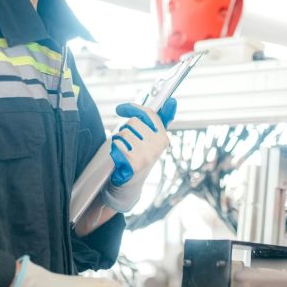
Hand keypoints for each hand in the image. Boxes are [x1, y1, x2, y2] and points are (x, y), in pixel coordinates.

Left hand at [102, 97, 175, 211]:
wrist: (129, 185)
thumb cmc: (139, 158)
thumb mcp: (151, 139)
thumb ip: (161, 120)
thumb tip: (172, 101)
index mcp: (163, 137)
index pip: (150, 114)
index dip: (133, 108)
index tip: (120, 109)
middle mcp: (158, 145)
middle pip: (133, 122)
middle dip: (124, 130)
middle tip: (126, 142)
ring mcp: (147, 154)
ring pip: (123, 133)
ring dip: (118, 141)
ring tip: (123, 151)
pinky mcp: (134, 162)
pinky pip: (117, 144)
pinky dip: (114, 150)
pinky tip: (119, 158)